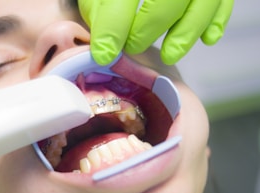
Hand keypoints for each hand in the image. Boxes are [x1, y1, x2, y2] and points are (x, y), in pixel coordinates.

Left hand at [79, 0, 233, 64]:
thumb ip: (99, 9)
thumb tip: (105, 47)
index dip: (113, 28)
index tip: (104, 54)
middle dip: (149, 28)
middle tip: (133, 47)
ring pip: (205, 1)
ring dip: (186, 33)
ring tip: (168, 55)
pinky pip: (225, 0)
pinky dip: (218, 21)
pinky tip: (207, 39)